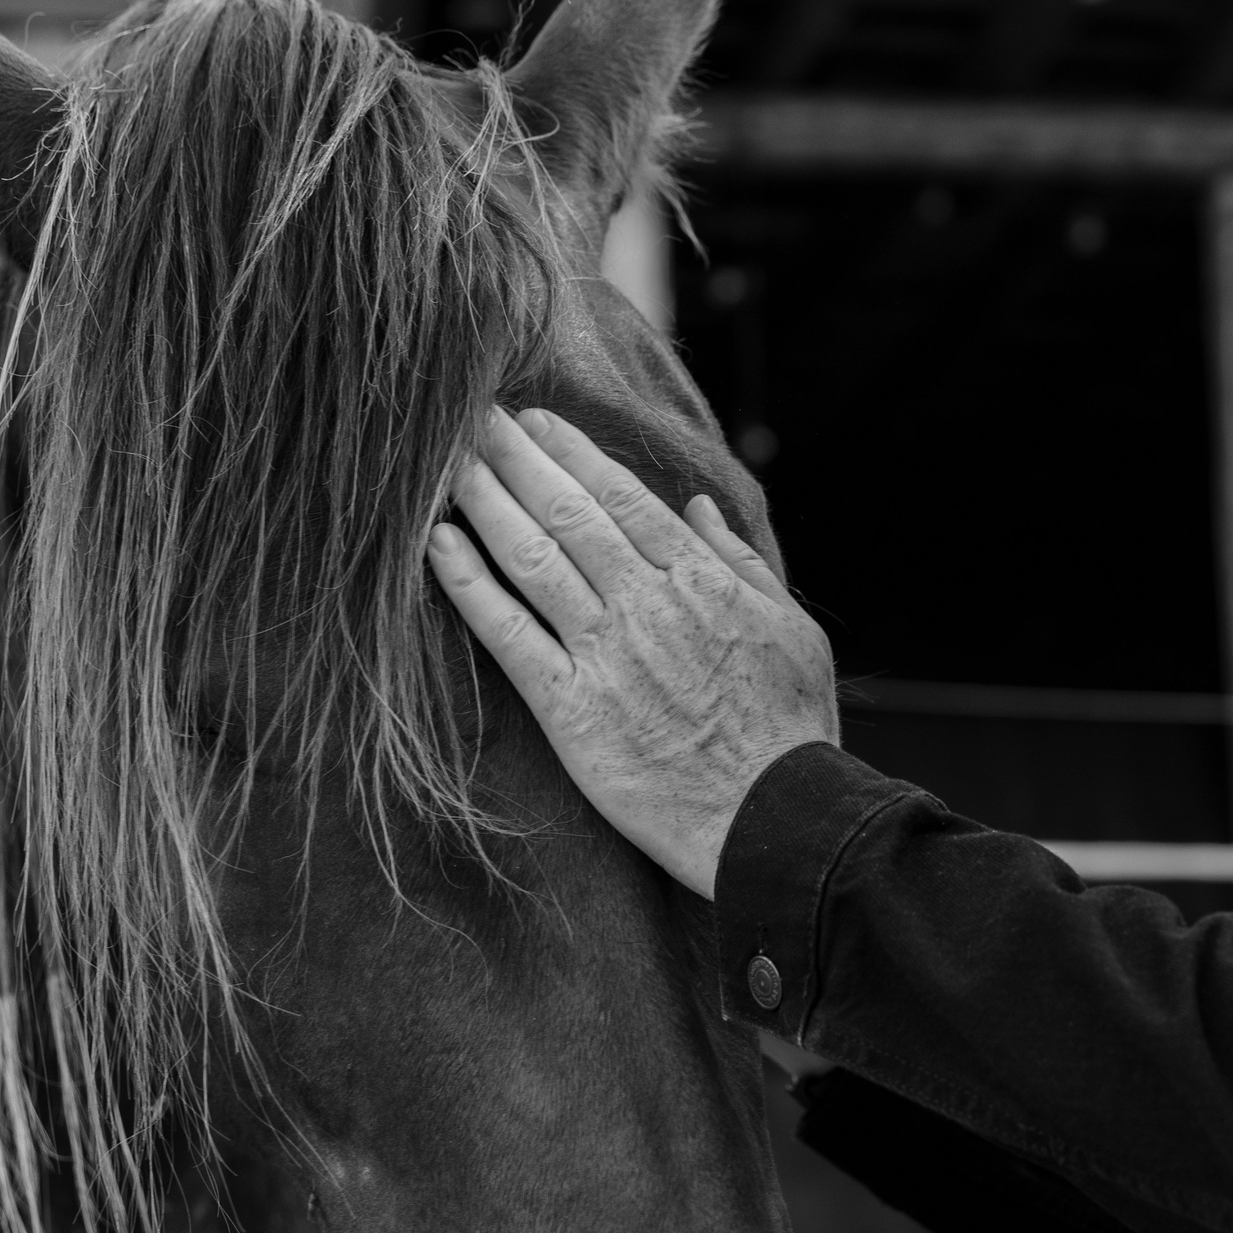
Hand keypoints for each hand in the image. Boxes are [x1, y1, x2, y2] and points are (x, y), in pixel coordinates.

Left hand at [428, 408, 838, 896]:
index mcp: (701, 579)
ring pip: (532, 559)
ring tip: (447, 464)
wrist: (773, 816)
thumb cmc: (791, 728)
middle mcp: (646, 603)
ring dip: (486, 504)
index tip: (536, 422)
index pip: (624, 497)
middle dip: (516, 458)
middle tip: (470, 416)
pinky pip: (509, 636)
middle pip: (567, 512)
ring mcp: (605, 654)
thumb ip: (742, 563)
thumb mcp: (793, 629)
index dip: (573, 453)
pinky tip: (439, 547)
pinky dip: (470, 586)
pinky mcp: (571, 710)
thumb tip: (699, 508)